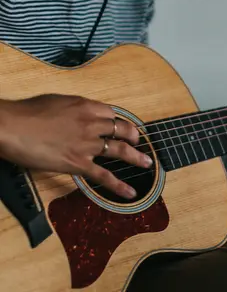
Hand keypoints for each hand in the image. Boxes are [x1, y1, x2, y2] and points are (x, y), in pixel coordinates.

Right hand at [0, 95, 152, 198]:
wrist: (12, 127)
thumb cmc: (27, 112)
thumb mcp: (56, 101)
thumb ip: (72, 109)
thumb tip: (76, 115)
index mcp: (86, 106)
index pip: (111, 114)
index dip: (117, 121)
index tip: (120, 125)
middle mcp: (92, 124)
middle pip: (121, 130)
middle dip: (133, 136)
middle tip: (138, 141)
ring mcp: (87, 145)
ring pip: (120, 150)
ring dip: (136, 157)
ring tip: (147, 162)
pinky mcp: (78, 163)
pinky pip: (104, 175)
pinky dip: (119, 185)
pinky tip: (130, 191)